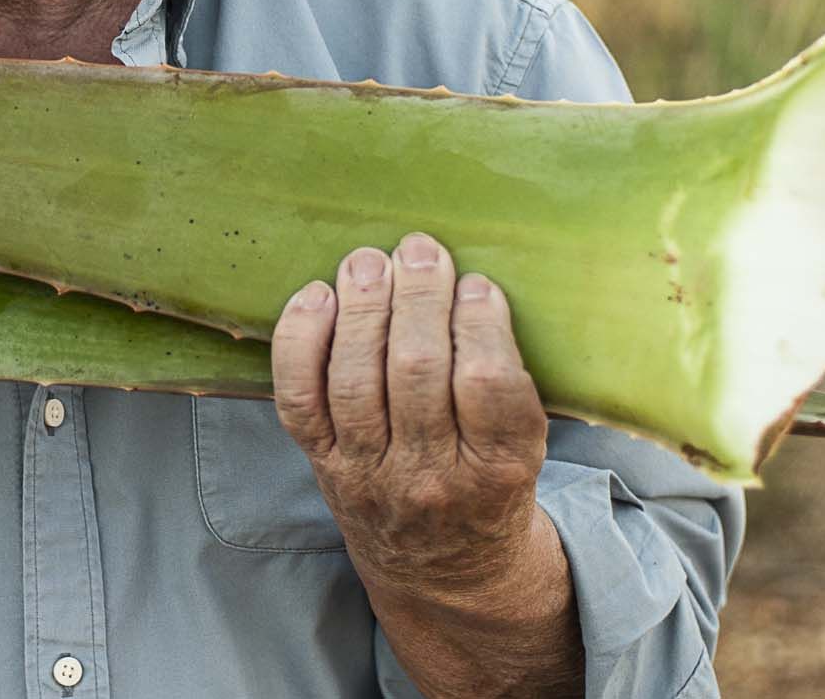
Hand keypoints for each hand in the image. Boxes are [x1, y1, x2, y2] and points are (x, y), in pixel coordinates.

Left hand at [273, 232, 579, 696]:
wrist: (446, 574)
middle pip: (416, 374)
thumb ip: (504, 380)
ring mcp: (368, 473)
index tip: (475, 284)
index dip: (477, 325)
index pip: (486, 388)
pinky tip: (317, 296)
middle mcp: (429, 477)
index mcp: (497, 470)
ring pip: (355, 381)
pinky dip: (300, 343)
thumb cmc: (491, 486)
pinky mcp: (323, 465)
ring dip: (362, 310)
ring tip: (370, 260)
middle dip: (416, 299)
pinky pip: (299, 399)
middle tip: (420, 250)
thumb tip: (464, 284)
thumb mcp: (526, 448)